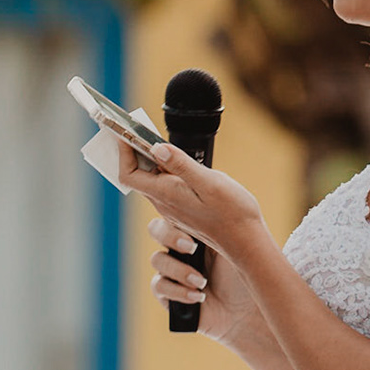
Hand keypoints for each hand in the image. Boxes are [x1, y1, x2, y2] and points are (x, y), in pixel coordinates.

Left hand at [118, 140, 262, 254]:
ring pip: (152, 179)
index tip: (126, 131)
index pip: (129, 174)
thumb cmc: (232, 213)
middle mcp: (164, 203)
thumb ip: (182, 165)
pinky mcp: (183, 208)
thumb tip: (156, 148)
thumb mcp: (209, 182)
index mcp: (166, 194)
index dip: (123, 152)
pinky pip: (166, 185)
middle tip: (139, 128)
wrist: (245, 241)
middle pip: (138, 175)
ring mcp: (172, 207)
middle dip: (134, 151)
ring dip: (151, 159)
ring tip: (158, 138)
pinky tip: (178, 160)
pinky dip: (165, 169)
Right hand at [146, 217, 256, 342]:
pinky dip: (177, 291)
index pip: (176, 212)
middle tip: (191, 249)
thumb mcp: (238, 244)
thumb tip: (208, 204)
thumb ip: (220, 224)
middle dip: (169, 237)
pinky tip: (197, 297)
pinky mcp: (167, 293)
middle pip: (156, 229)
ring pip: (157, 260)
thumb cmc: (248, 274)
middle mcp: (181, 246)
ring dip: (179, 270)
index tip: (196, 232)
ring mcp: (172, 269)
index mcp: (196, 228)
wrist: (248, 312)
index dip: (177, 218)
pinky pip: (159, 286)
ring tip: (202, 282)